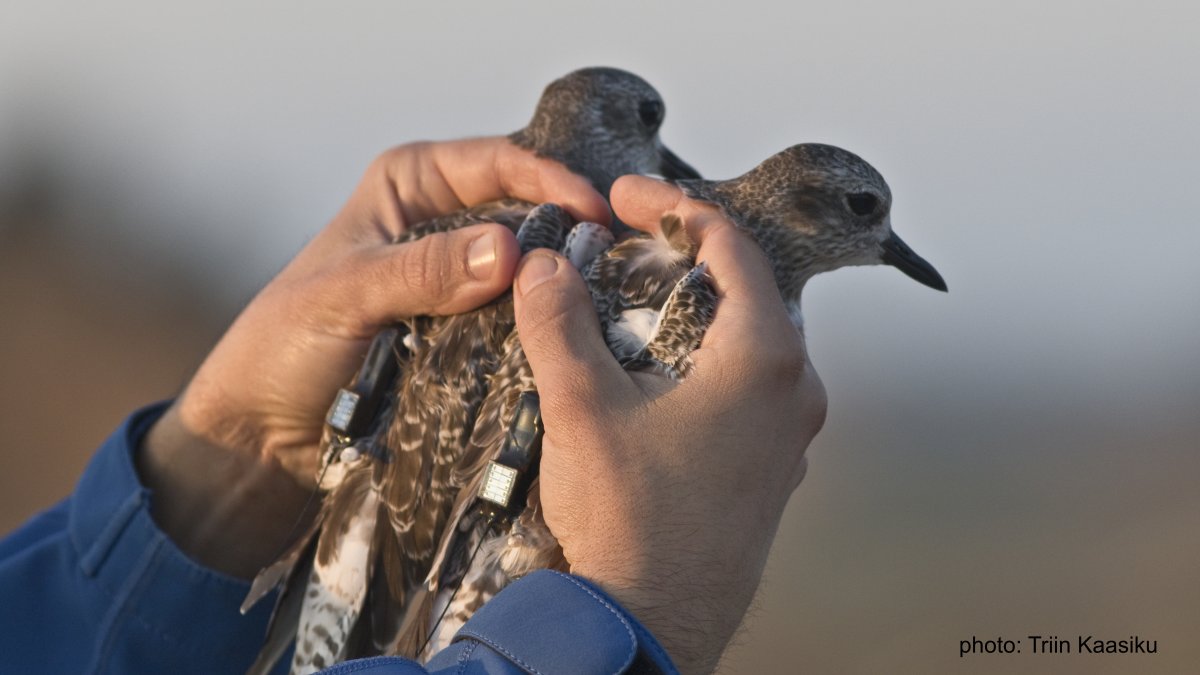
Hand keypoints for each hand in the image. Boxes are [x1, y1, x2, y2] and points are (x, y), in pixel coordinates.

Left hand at [139, 138, 609, 578]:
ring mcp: (462, 286)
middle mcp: (445, 227)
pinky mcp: (472, 338)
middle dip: (569, 237)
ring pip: (532, 276)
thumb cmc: (282, 349)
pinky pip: (522, 327)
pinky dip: (545, 335)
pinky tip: (575, 347)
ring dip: (561, 292)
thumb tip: (508, 251)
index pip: (498, 163)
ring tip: (608, 310)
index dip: (552, 180)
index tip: (595, 213)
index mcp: (411, 187)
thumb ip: (421, 271)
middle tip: (616, 265)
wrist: (264, 436)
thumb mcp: (344, 296)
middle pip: (528, 216)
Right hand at [512, 175, 826, 673]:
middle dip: (684, 258)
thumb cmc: (634, 523)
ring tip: (634, 305)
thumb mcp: (582, 407)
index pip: (729, 246)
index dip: (672, 207)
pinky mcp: (770, 470)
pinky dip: (705, 364)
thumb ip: (559, 324)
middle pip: (746, 291)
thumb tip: (543, 268)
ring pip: (747, 343)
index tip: (626, 196)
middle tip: (629, 245)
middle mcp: (793, 392)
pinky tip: (655, 377)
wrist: (654, 624)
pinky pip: (747, 391)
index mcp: (764, 358)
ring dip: (694, 314)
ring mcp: (788, 436)